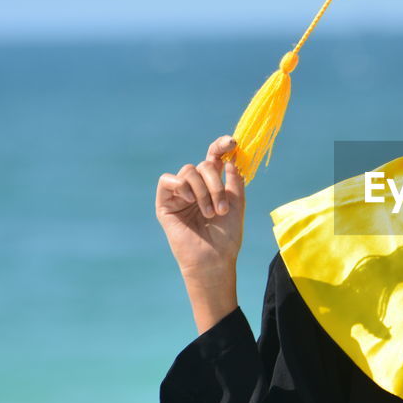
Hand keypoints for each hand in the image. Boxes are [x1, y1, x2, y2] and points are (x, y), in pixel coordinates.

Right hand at [155, 136, 245, 280]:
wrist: (214, 259)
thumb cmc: (226, 236)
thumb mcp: (237, 204)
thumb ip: (234, 180)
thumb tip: (230, 160)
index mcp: (213, 184)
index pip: (214, 157)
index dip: (220, 146)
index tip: (232, 143)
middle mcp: (196, 186)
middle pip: (204, 165)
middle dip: (216, 184)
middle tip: (222, 209)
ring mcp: (180, 194)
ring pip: (189, 171)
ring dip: (204, 191)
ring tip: (210, 213)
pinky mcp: (165, 203)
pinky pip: (168, 180)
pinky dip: (182, 186)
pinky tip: (191, 201)